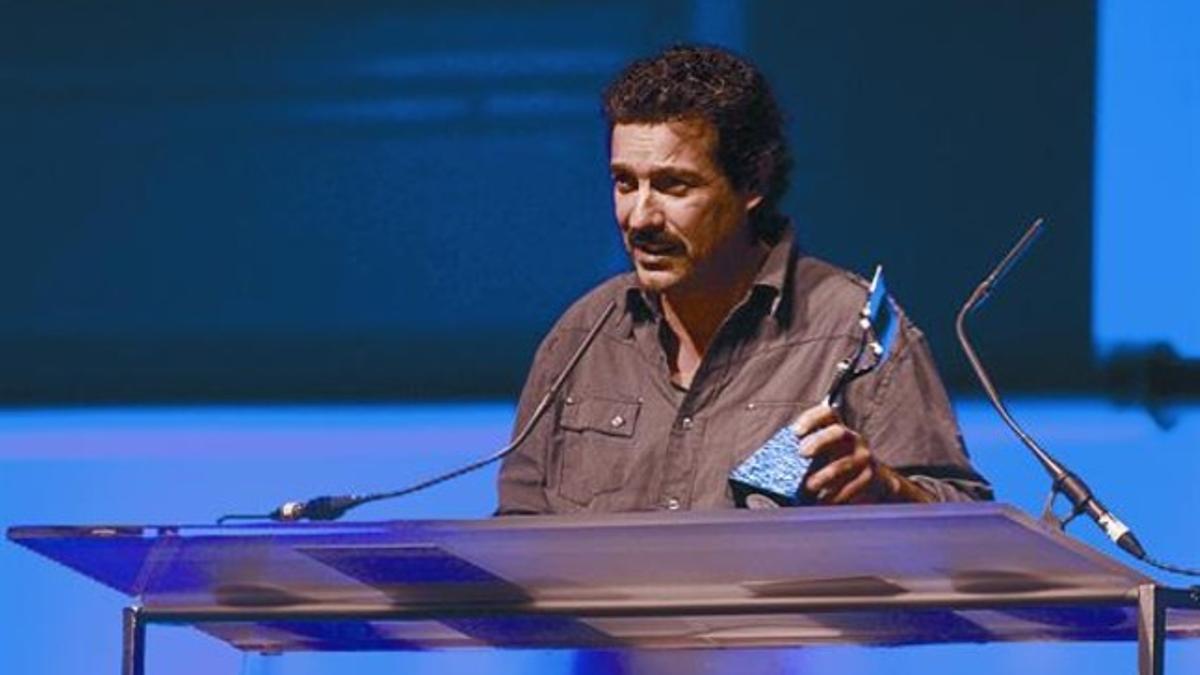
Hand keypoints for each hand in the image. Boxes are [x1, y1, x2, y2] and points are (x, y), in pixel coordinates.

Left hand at [790, 403, 933, 504]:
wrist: (875, 482)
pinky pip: (852, 487)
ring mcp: (863, 458)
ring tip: (809, 487)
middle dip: (819, 441)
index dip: (811, 419)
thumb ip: (804, 452)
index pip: (827, 414)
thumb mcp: (824, 454)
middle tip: (802, 453)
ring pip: (844, 464)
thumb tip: (770, 463)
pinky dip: (835, 496)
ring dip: (824, 476)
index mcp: (837, 429)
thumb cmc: (837, 465)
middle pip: (838, 432)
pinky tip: (822, 502)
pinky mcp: (869, 478)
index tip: (795, 431)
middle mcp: (853, 439)